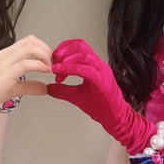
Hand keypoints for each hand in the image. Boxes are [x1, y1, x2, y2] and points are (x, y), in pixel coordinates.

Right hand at [0, 35, 51, 115]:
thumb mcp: (12, 88)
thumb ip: (29, 86)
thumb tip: (45, 88)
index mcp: (6, 54)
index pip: (28, 41)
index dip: (43, 48)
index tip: (49, 61)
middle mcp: (5, 54)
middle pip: (31, 40)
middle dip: (46, 49)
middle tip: (52, 63)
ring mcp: (5, 62)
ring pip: (30, 47)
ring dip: (45, 55)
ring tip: (49, 67)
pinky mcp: (5, 73)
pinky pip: (26, 63)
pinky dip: (40, 65)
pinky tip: (44, 72)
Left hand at [47, 39, 155, 153]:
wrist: (115, 118)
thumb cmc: (100, 106)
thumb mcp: (76, 96)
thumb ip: (62, 90)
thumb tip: (48, 88)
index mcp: (94, 65)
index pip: (79, 46)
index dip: (63, 48)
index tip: (53, 59)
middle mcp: (99, 65)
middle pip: (80, 46)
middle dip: (63, 51)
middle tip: (53, 62)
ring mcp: (102, 71)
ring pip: (84, 55)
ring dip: (66, 60)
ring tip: (56, 69)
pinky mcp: (103, 81)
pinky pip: (86, 70)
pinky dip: (71, 69)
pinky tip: (60, 74)